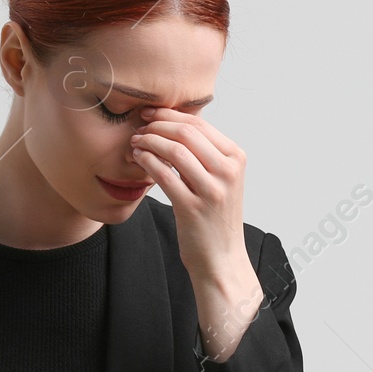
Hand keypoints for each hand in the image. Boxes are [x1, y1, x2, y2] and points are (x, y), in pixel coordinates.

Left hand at [130, 107, 248, 284]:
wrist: (222, 258)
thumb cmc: (215, 217)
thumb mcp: (221, 179)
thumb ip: (205, 153)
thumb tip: (172, 124)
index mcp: (236, 158)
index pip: (199, 124)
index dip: (170, 115)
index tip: (150, 114)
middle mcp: (228, 172)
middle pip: (187, 133)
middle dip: (157, 126)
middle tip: (140, 128)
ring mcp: (212, 190)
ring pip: (175, 151)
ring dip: (150, 142)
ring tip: (136, 143)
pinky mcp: (193, 208)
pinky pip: (165, 176)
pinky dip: (148, 162)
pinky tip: (139, 159)